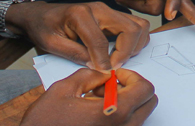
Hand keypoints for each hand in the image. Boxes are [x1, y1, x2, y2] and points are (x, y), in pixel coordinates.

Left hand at [6, 2, 150, 70]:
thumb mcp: (52, 44)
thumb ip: (75, 55)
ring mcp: (108, 10)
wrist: (40, 15)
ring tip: (118, 60)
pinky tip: (120, 52)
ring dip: (135, 45)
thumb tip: (98, 67)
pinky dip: (135, 40)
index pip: (101, 41)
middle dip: (127, 52)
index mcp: (80, 14)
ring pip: (139, 25)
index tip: (104, 74)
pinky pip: (135, 25)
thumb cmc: (43, 27)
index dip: (105, 61)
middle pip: (131, 28)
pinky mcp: (112, 15)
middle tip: (114, 67)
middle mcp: (99, 8)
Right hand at [21, 69, 156, 125]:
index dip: (131, 76)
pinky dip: (118, 116)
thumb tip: (104, 74)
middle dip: (134, 89)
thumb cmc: (46, 123)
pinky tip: (95, 114)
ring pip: (139, 116)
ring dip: (126, 103)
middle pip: (148, 102)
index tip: (114, 76)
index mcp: (114, 112)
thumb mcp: (63, 89)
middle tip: (110, 86)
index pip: (145, 88)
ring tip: (98, 101)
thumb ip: (89, 75)